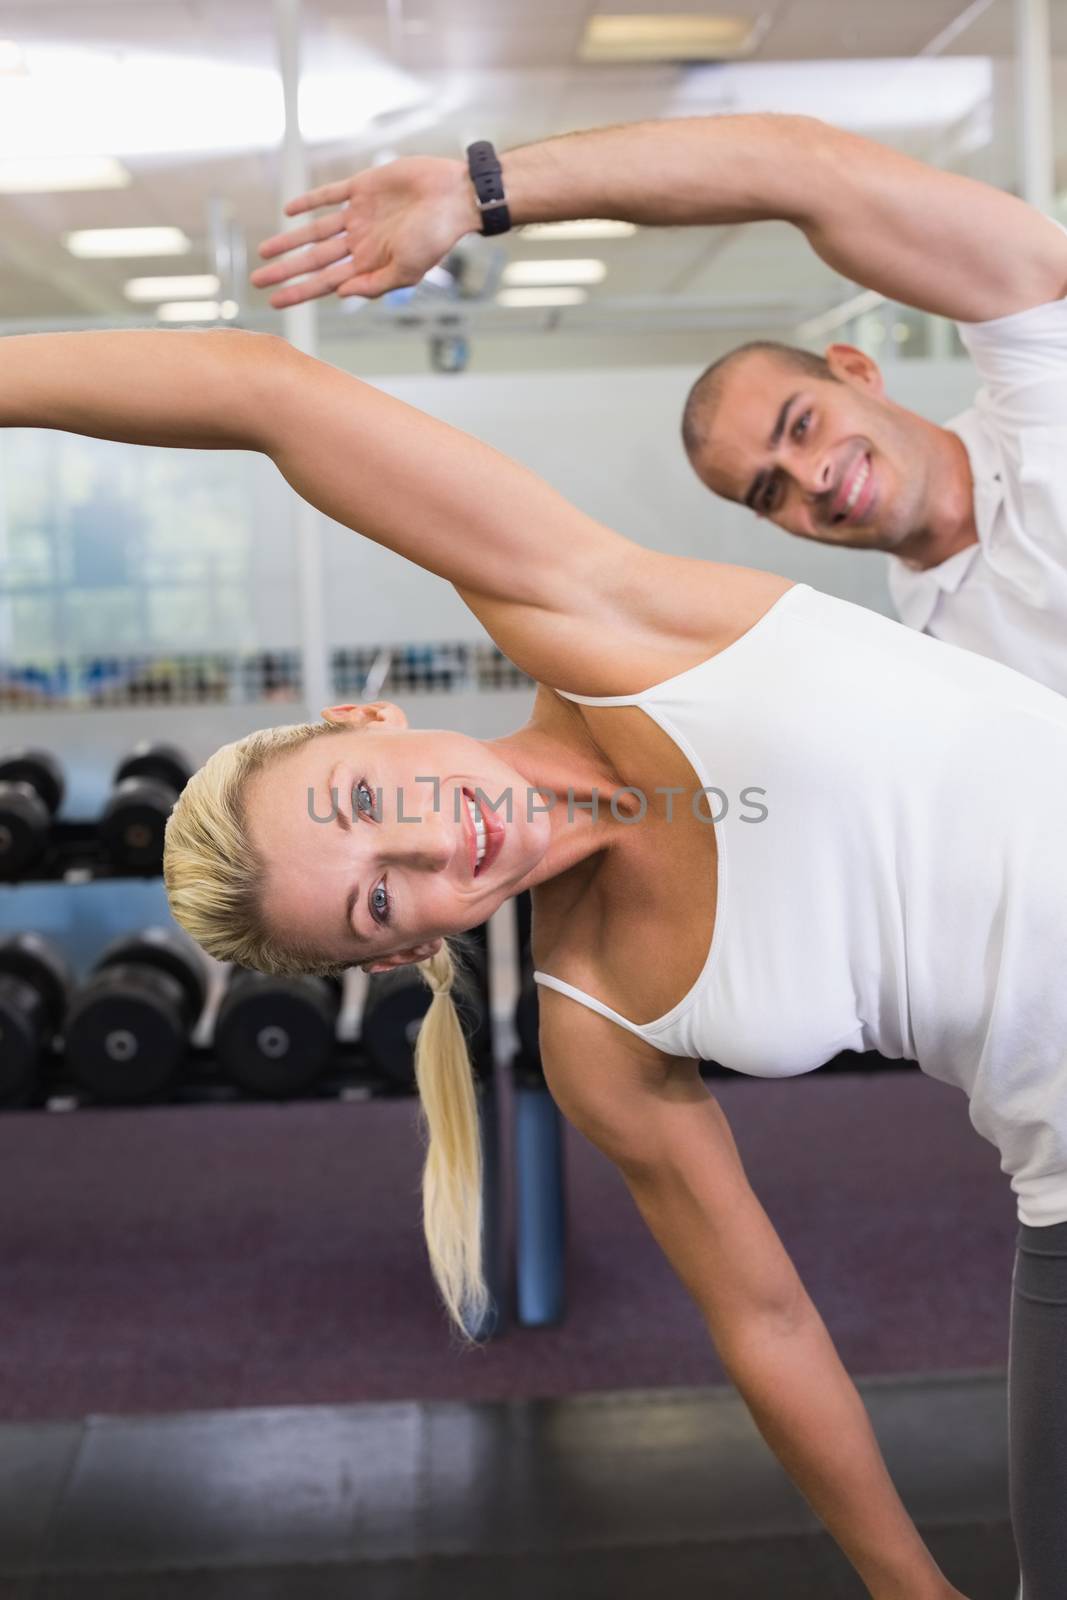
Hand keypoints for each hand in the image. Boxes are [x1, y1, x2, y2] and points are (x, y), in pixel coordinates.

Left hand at [251, 156, 478, 307]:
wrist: (454, 196)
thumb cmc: (437, 237)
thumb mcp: (407, 270)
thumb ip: (374, 284)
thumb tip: (340, 294)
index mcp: (370, 265)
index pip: (326, 282)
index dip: (299, 291)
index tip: (273, 301)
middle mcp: (361, 243)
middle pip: (314, 260)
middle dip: (286, 270)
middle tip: (257, 279)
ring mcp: (361, 216)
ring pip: (316, 232)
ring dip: (290, 240)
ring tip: (264, 251)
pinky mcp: (364, 188)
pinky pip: (331, 195)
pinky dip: (310, 202)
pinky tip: (290, 211)